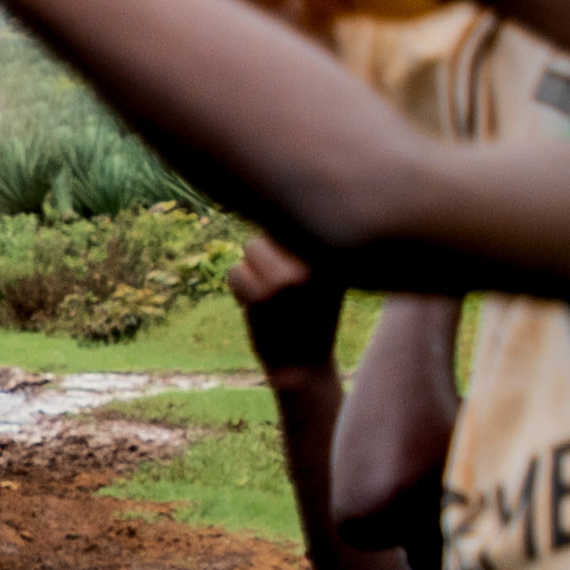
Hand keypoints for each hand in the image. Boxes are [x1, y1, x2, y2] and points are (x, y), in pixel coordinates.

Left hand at [232, 236, 343, 374]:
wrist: (306, 366)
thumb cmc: (311, 314)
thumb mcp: (326, 273)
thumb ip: (308, 240)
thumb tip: (284, 203)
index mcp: (335, 252)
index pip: (293, 223)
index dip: (283, 251)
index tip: (295, 282)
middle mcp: (317, 262)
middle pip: (267, 234)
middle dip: (264, 259)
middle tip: (281, 292)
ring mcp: (290, 279)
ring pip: (250, 247)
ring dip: (252, 271)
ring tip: (272, 298)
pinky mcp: (263, 297)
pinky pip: (234, 272)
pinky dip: (238, 289)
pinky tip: (260, 309)